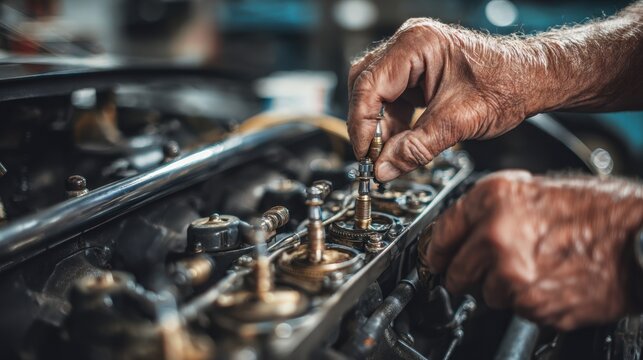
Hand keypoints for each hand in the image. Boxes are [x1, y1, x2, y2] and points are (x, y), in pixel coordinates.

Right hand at [347, 19, 531, 181]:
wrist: (531, 81)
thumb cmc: (507, 84)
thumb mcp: (459, 122)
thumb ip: (417, 147)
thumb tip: (384, 168)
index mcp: (416, 44)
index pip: (369, 84)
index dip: (362, 123)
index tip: (365, 154)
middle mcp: (408, 47)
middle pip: (364, 86)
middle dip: (367, 124)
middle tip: (372, 156)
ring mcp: (410, 61)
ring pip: (376, 97)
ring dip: (380, 128)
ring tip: (390, 156)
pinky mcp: (416, 78)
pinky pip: (391, 102)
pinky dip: (393, 126)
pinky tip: (400, 145)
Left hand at [419, 170, 642, 329]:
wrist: (638, 239)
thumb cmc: (597, 212)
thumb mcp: (534, 190)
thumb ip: (492, 209)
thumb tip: (464, 226)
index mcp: (491, 197)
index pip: (440, 232)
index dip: (436, 250)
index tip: (435, 259)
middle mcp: (493, 232)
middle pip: (454, 270)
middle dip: (466, 275)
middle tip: (488, 271)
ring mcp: (507, 269)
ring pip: (482, 294)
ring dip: (499, 290)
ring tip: (533, 271)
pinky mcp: (527, 300)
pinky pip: (511, 309)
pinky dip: (525, 303)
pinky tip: (546, 283)